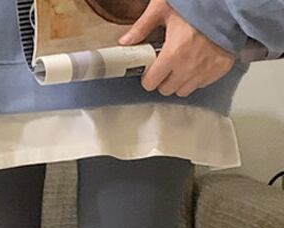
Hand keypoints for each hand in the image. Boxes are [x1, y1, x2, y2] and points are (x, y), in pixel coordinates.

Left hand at [119, 0, 235, 96]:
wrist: (231, 2)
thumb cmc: (198, 3)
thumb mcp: (164, 8)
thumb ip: (143, 26)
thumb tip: (125, 41)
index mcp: (173, 53)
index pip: (151, 82)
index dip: (148, 77)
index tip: (150, 70)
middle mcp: (189, 66)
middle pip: (166, 89)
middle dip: (163, 80)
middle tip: (165, 65)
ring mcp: (206, 70)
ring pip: (183, 90)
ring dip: (179, 81)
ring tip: (181, 64)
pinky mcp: (221, 69)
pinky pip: (201, 84)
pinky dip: (197, 78)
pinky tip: (196, 63)